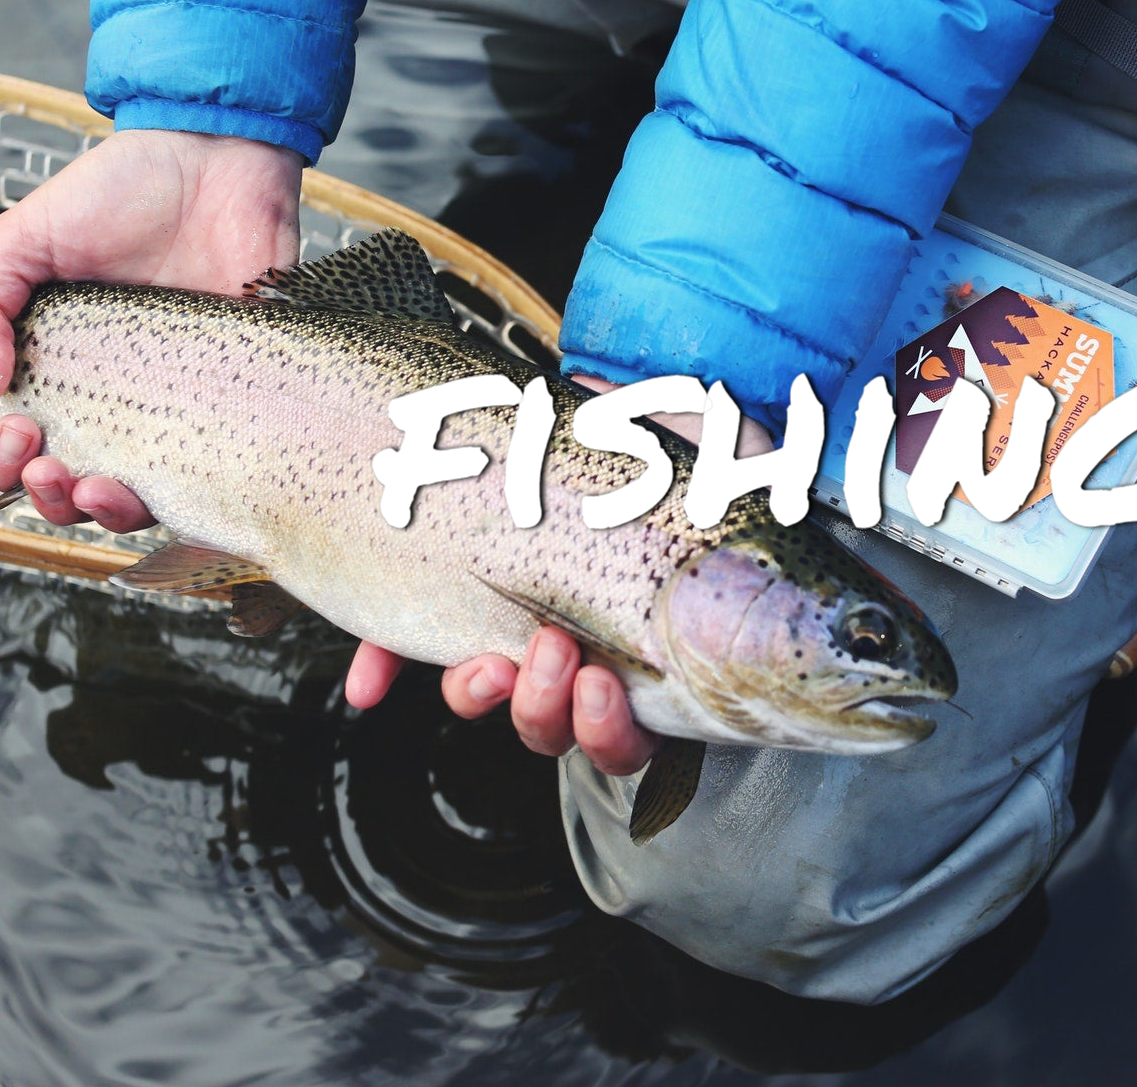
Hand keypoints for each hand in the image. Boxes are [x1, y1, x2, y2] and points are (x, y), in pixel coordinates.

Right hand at [0, 129, 301, 530]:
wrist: (217, 163)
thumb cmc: (122, 193)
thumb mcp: (25, 236)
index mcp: (56, 368)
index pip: (16, 446)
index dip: (2, 461)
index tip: (15, 429)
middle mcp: (114, 398)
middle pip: (69, 488)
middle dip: (46, 495)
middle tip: (48, 462)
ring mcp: (178, 405)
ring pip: (137, 497)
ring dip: (105, 510)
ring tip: (95, 486)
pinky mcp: (237, 402)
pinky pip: (215, 473)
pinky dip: (187, 495)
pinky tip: (166, 482)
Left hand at [346, 375, 773, 776]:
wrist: (610, 402)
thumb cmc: (683, 444)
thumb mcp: (729, 468)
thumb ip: (741, 492)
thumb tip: (765, 507)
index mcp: (648, 649)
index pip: (632, 734)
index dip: (612, 734)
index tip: (604, 688)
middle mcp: (581, 651)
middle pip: (553, 727)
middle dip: (543, 708)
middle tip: (550, 652)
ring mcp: (514, 624)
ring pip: (490, 697)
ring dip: (479, 693)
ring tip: (481, 657)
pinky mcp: (452, 591)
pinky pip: (410, 645)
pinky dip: (388, 663)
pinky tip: (371, 682)